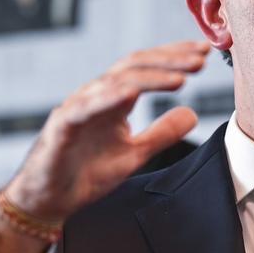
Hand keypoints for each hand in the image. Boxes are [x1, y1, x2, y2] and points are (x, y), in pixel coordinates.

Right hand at [0, 40, 209, 252]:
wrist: (49, 200)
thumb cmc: (87, 172)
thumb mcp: (136, 153)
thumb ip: (162, 133)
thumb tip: (192, 113)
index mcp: (115, 99)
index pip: (147, 68)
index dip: (174, 57)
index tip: (203, 52)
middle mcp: (98, 95)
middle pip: (135, 66)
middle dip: (170, 59)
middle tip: (201, 57)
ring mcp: (80, 107)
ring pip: (116, 81)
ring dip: (150, 76)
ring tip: (182, 77)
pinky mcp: (63, 125)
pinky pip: (86, 106)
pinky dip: (110, 96)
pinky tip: (134, 92)